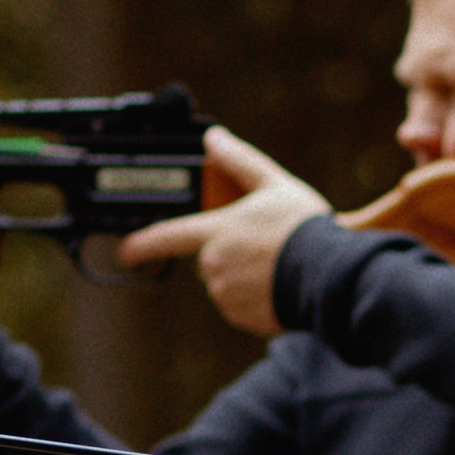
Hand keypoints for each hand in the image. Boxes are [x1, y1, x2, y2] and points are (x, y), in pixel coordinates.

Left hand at [117, 123, 332, 337]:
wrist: (328, 275)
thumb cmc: (302, 227)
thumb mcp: (273, 184)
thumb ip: (239, 161)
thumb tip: (214, 137)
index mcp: (215, 231)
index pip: (167, 236)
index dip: (142, 244)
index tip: (126, 251)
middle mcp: (213, 264)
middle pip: (210, 259)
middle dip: (230, 254)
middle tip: (265, 248)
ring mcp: (226, 294)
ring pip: (226, 284)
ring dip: (245, 278)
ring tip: (278, 268)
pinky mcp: (242, 318)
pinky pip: (242, 308)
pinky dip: (256, 301)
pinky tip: (280, 289)